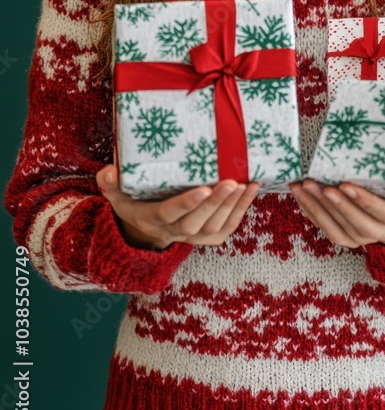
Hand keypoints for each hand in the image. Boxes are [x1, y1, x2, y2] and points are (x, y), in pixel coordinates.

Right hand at [96, 164, 260, 249]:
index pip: (169, 213)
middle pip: (196, 222)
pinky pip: (226, 229)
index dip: (186, 203)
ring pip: (214, 228)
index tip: (203, 188)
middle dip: (215, 203)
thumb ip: (109, 182)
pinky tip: (251, 190)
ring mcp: (192, 236)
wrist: (144, 227)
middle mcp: (173, 231)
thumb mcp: (116, 193)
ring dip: (232, 207)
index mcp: (151, 218)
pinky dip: (241, 212)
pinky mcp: (207, 237)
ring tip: (244, 185)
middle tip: (231, 182)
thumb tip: (108, 172)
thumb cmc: (132, 201)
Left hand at [289, 163, 384, 247]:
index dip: (365, 202)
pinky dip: (313, 216)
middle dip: (336, 205)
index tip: (345, 184)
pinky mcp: (353, 239)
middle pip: (359, 225)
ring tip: (303, 187)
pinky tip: (302, 197)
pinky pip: (330, 232)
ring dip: (319, 210)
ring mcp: (368, 240)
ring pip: (341, 231)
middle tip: (316, 184)